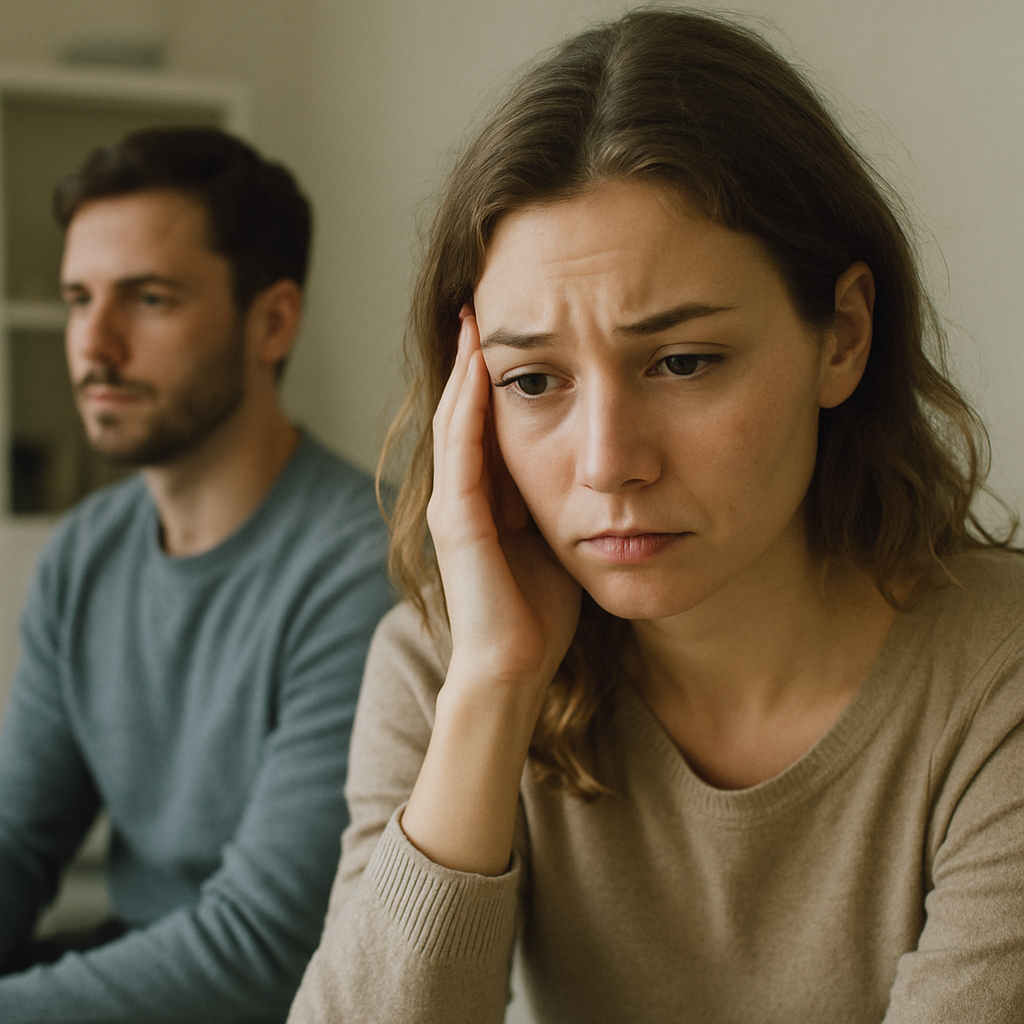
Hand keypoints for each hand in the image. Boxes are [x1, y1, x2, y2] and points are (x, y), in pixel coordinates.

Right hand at [428, 310, 581, 698]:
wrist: (515, 668)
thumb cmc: (540, 612)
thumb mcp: (557, 539)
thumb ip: (561, 500)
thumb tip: (601, 465)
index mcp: (485, 497)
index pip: (484, 419)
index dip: (495, 374)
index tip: (516, 328)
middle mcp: (461, 493)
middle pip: (462, 408)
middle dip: (473, 357)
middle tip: (485, 301)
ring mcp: (453, 505)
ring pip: (454, 418)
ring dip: (465, 367)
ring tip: (476, 319)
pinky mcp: (457, 521)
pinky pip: (461, 449)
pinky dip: (468, 406)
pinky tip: (480, 367)